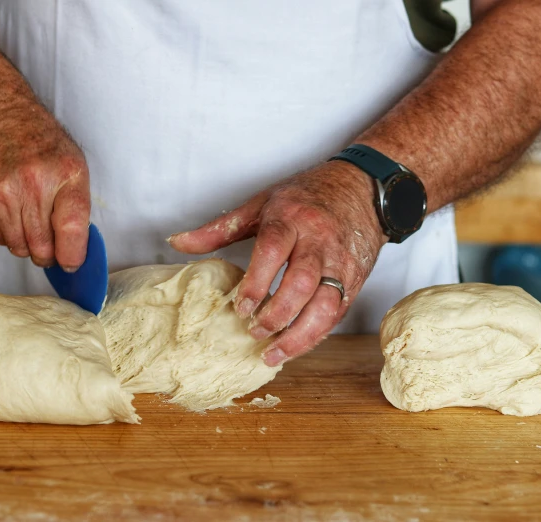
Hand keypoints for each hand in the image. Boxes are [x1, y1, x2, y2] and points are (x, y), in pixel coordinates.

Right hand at [0, 100, 90, 270]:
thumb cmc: (42, 146)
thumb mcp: (75, 168)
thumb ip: (79, 212)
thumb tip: (74, 255)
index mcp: (62, 176)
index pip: (71, 232)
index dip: (72, 256)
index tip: (72, 262)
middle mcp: (28, 186)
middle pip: (42, 249)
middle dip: (49, 253)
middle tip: (51, 240)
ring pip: (18, 248)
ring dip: (27, 243)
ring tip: (30, 217)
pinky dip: (7, 233)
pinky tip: (10, 209)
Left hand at [169, 160, 387, 365]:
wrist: (362, 188)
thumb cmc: (307, 195)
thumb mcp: (260, 203)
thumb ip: (218, 229)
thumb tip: (177, 242)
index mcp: (291, 217)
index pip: (274, 249)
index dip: (256, 282)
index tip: (240, 307)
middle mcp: (319, 240)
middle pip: (301, 282)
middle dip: (277, 314)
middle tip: (254, 331)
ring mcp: (340, 261)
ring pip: (326, 304)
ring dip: (300, 335)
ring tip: (274, 352)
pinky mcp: (355, 278)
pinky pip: (338, 311)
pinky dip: (317, 333)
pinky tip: (296, 344)